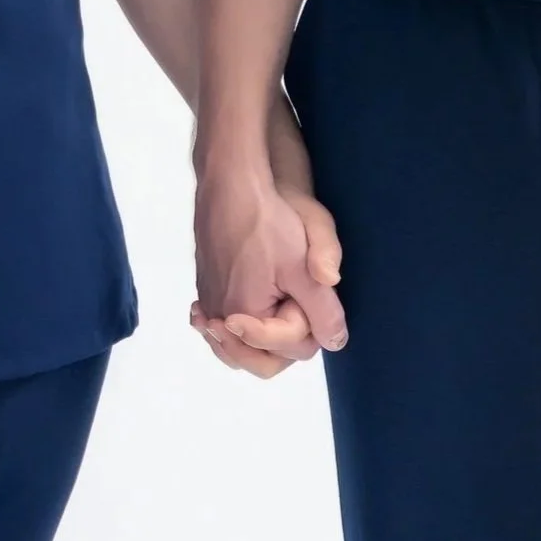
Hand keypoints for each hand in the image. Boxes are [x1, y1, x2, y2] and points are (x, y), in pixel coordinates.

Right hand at [192, 116, 345, 379]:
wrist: (229, 183)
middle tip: (299, 312)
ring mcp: (208, 302)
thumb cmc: (266, 222)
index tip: (312, 294)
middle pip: (258, 357)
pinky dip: (238, 323)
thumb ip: (322, 309)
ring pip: (238, 343)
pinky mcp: (205, 286)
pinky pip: (222, 321)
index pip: (290, 348)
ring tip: (278, 316)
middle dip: (283, 341)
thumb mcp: (303, 267)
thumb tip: (335, 342)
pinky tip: (249, 307)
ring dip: (258, 337)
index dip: (311, 325)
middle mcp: (218, 317)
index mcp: (243, 318)